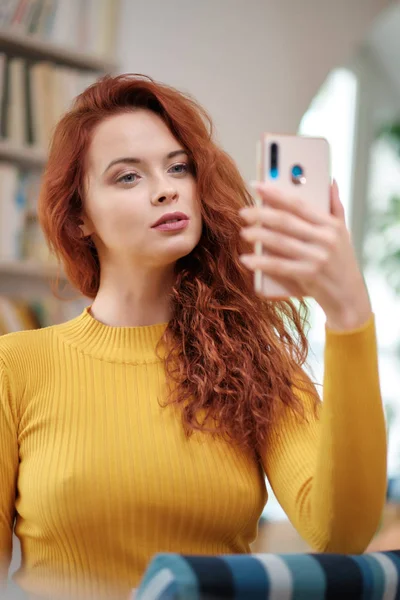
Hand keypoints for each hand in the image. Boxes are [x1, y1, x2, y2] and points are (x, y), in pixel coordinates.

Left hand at [239, 180, 371, 330]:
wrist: (349, 298)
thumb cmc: (343, 264)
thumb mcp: (344, 234)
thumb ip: (335, 207)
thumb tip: (330, 181)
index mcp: (331, 225)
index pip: (299, 204)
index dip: (275, 193)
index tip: (256, 186)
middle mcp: (325, 239)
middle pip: (286, 221)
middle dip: (261, 214)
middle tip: (243, 212)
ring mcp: (317, 257)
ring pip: (280, 242)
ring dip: (258, 236)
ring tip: (243, 232)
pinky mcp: (309, 275)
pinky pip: (279, 266)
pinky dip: (260, 262)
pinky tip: (246, 259)